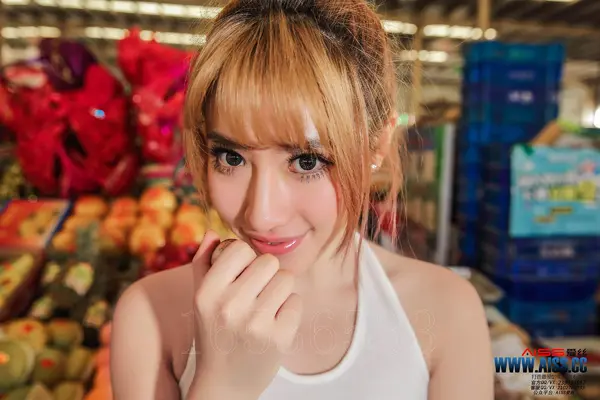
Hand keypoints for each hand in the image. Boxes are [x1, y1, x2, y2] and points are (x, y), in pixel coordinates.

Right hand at [191, 231, 301, 398]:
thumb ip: (203, 263)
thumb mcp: (200, 299)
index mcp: (207, 293)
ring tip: (266, 307)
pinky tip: (274, 323)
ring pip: (286, 279)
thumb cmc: (214, 333)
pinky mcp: (279, 338)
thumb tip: (213, 232)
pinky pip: (297, 301)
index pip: (240, 249)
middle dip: (266, 274)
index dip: (245, 260)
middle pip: (268, 262)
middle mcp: (229, 306)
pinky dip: (290, 310)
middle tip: (256, 294)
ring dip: (280, 290)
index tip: (241, 275)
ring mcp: (255, 323)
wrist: (224, 384)